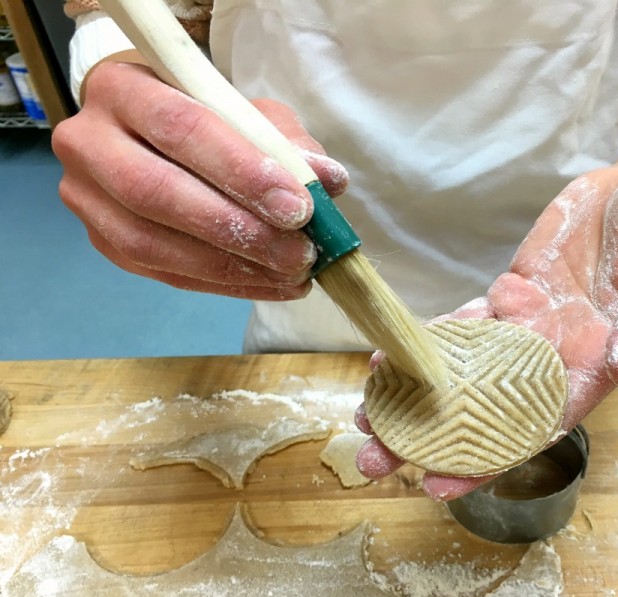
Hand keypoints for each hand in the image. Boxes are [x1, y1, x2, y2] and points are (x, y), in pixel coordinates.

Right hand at [52, 59, 348, 299]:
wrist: (149, 132)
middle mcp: (88, 142)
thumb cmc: (206, 115)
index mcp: (121, 88)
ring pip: (150, 243)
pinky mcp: (103, 244)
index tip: (299, 208)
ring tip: (293, 274)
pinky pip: (164, 274)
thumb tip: (328, 181)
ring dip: (231, 266)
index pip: (179, 127)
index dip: (241, 171)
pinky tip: (272, 285)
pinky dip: (225, 284)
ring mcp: (87, 199)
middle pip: (155, 192)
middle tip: (299, 252)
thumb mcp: (248, 113)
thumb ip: (285, 142)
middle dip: (236, 228)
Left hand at [355, 162, 617, 499]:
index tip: (442, 482)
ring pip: (468, 372)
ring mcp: (530, 324)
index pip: (543, 422)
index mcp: (602, 359)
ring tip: (366, 415)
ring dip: (419, 396)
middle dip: (436, 438)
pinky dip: (427, 342)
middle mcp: (559, 353)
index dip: (493, 456)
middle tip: (375, 457)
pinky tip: (385, 357)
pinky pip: (465, 324)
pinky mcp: (512, 292)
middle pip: (492, 409)